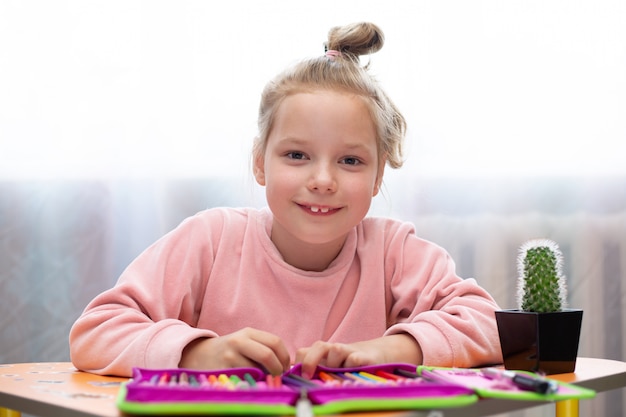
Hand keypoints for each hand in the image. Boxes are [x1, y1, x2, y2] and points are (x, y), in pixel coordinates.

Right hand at [179, 327, 290, 374]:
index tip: (285, 369)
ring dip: (264, 378)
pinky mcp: (223, 370)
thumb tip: (289, 365)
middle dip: (277, 369)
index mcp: (248, 333)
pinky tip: (250, 383)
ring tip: (262, 380)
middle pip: (268, 354)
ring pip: (256, 369)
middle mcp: (239, 341)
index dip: (284, 358)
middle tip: (278, 378)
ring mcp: (229, 356)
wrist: (199, 355)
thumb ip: (265, 348)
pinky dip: (251, 383)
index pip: (275, 342)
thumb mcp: (246, 342)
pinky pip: (244, 379)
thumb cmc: (230, 351)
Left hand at [295, 334, 422, 378]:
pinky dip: (352, 363)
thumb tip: (295, 381)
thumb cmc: (348, 364)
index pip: (304, 352)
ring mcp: (350, 352)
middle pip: (319, 347)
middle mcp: (335, 350)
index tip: (296, 377)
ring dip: (334, 362)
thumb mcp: (330, 368)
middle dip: (310, 361)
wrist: (376, 355)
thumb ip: (315, 372)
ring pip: (336, 350)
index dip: (299, 362)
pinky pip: (355, 358)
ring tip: (338, 374)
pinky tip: (353, 370)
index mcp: (323, 353)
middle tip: (308, 376)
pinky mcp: (365, 357)